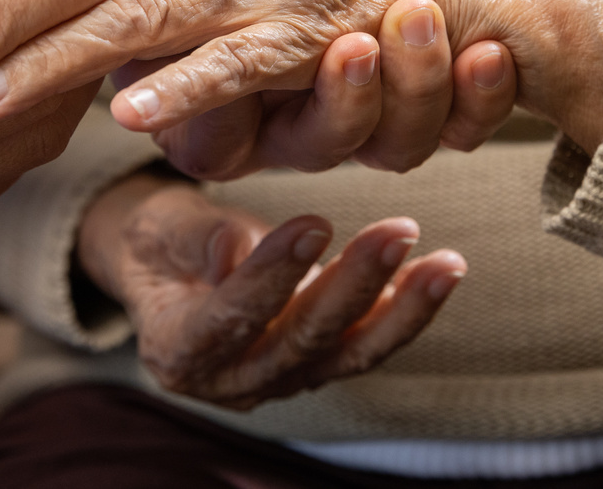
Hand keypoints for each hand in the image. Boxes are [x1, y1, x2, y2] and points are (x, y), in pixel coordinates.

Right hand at [76, 172, 464, 409]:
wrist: (169, 270)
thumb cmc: (158, 242)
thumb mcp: (158, 229)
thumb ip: (196, 239)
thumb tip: (235, 249)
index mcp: (178, 351)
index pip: (230, 318)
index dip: (272, 275)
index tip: (314, 224)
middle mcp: (231, 380)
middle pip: (300, 340)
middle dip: (355, 286)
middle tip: (397, 233)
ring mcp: (279, 380)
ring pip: (347, 352)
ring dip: (401, 308)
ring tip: (445, 263)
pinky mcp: (315, 367)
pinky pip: (365, 346)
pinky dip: (405, 313)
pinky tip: (438, 274)